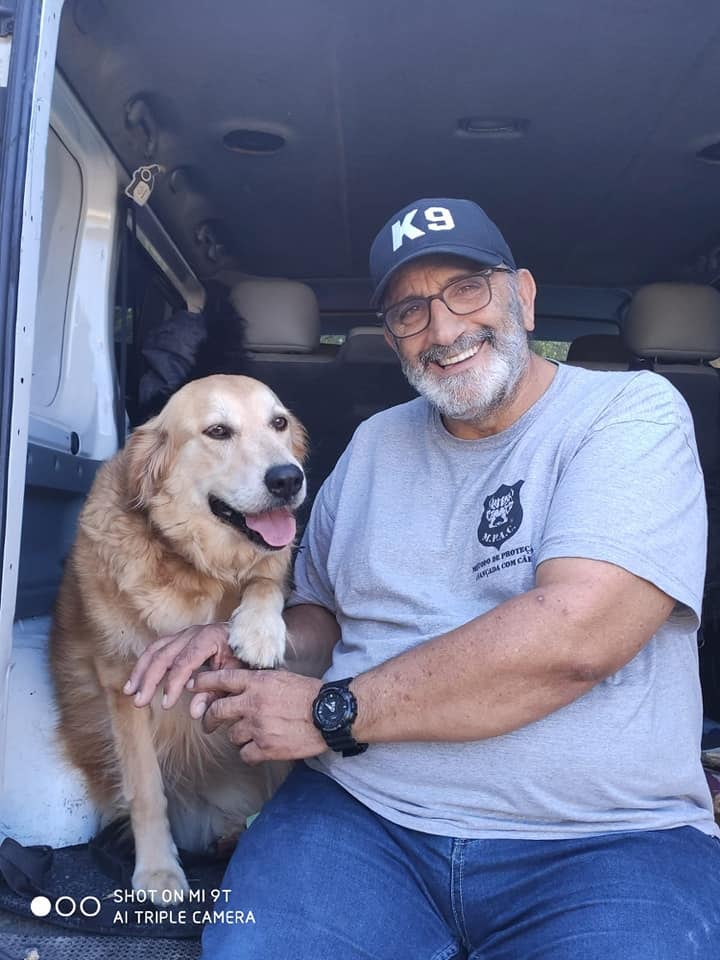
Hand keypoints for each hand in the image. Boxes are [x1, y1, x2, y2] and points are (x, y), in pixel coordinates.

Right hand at [123, 623, 241, 708]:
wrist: (248, 637)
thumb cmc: (243, 656)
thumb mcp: (234, 676)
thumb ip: (215, 694)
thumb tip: (194, 713)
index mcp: (209, 638)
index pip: (184, 662)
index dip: (173, 684)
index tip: (166, 704)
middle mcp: (192, 633)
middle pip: (164, 655)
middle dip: (149, 679)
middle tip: (140, 702)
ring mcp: (183, 634)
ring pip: (155, 650)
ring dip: (141, 672)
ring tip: (131, 692)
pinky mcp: (178, 638)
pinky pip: (156, 649)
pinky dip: (144, 665)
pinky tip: (136, 681)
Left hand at [191, 668, 325, 764]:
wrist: (329, 714)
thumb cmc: (309, 693)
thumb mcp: (281, 678)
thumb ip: (258, 683)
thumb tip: (240, 688)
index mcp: (257, 682)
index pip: (222, 679)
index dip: (204, 682)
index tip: (193, 686)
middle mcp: (253, 703)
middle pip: (217, 711)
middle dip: (209, 718)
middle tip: (208, 723)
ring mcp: (258, 727)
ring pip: (232, 735)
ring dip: (239, 736)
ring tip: (254, 734)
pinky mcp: (265, 748)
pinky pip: (245, 754)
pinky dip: (250, 753)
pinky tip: (261, 748)